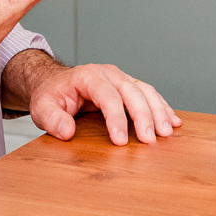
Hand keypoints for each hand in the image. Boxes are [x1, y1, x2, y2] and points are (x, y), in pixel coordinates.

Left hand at [28, 63, 181, 145]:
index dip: (116, 118)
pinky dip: (162, 107)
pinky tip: (173, 121)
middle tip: (150, 140)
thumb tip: (67, 131)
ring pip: (145, 90)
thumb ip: (53, 119)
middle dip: (143, 116)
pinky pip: (148, 94)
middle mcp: (108, 74)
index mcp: (88, 76)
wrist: (54, 82)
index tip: (120, 141)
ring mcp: (120, 78)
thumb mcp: (42, 107)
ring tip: (167, 133)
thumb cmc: (50, 95)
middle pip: (131, 91)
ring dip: (158, 111)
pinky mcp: (127, 86)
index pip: (107, 95)